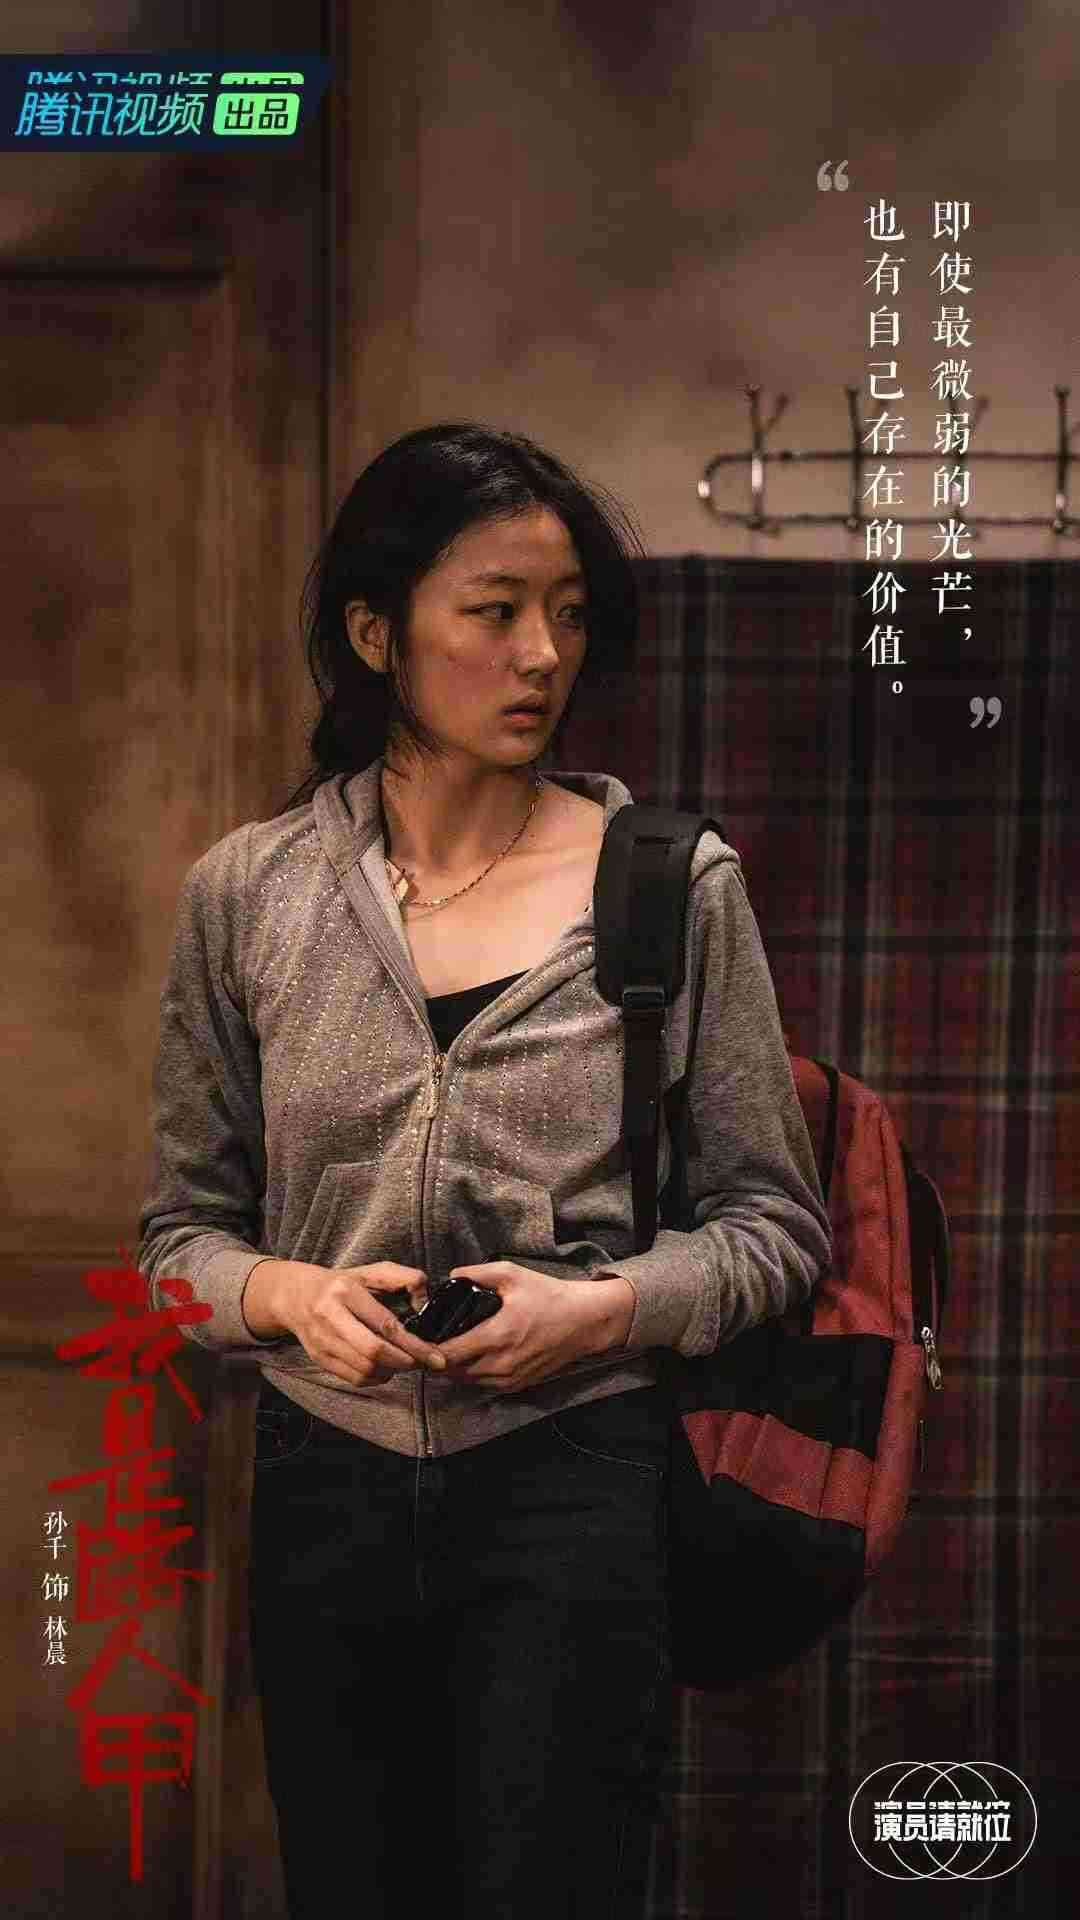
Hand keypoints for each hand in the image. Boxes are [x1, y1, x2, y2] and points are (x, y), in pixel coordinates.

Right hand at [245, 1258, 448, 1386]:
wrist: (293, 1295)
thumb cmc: (341, 1283)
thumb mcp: (371, 1271)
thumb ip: (403, 1278)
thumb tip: (425, 1302)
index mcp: (346, 1291)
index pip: (385, 1325)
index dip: (414, 1344)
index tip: (435, 1356)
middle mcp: (330, 1316)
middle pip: (373, 1351)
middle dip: (404, 1362)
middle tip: (422, 1362)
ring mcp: (322, 1340)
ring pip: (364, 1369)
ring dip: (391, 1371)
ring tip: (403, 1361)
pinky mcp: (319, 1358)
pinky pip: (353, 1378)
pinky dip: (375, 1378)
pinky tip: (384, 1367)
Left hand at [436, 1261, 632, 1392]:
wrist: (584, 1322)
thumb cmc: (548, 1296)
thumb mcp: (513, 1274)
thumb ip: (477, 1273)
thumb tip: (450, 1276)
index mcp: (496, 1337)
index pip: (446, 1355)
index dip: (427, 1348)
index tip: (419, 1336)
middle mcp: (500, 1365)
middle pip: (450, 1372)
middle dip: (435, 1358)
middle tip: (429, 1339)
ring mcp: (509, 1380)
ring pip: (465, 1381)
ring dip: (452, 1367)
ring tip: (447, 1346)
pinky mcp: (516, 1386)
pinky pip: (482, 1384)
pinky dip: (471, 1373)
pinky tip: (471, 1355)